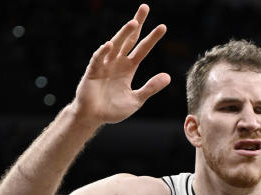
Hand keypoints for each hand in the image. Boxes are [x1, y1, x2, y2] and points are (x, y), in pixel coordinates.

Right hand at [72, 4, 170, 125]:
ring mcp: (104, 65)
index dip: (151, 38)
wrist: (93, 117)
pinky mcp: (92, 72)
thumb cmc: (113, 109)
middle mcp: (117, 62)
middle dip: (136, 24)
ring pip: (115, 45)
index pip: (142, 49)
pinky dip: (103, 52)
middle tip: (145, 8)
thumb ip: (151, 88)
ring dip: (123, 34)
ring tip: (134, 23)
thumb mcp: (137, 99)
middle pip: (129, 39)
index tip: (162, 27)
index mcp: (128, 68)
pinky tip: (110, 44)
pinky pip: (98, 59)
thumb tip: (168, 77)